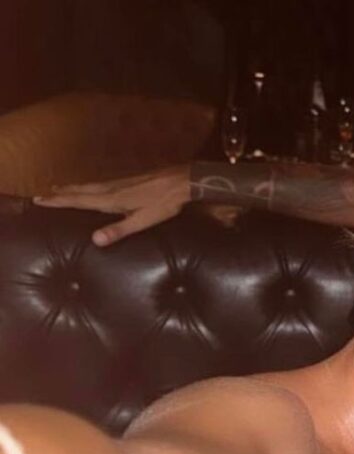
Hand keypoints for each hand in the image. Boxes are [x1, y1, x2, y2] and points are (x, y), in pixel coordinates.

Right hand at [33, 166, 190, 246]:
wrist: (181, 181)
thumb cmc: (165, 203)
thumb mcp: (143, 220)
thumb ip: (120, 230)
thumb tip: (95, 240)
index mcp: (111, 199)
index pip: (78, 200)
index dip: (58, 201)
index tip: (39, 200)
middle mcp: (111, 189)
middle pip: (79, 191)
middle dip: (59, 194)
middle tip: (40, 194)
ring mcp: (119, 183)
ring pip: (88, 186)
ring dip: (71, 188)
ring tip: (58, 188)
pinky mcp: (127, 181)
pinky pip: (99, 184)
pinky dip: (86, 186)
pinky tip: (90, 188)